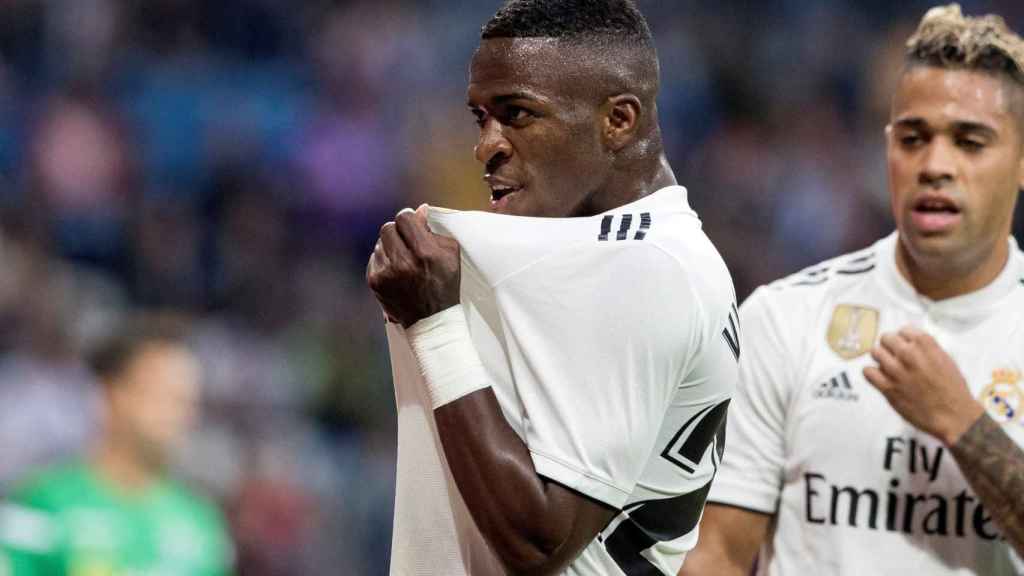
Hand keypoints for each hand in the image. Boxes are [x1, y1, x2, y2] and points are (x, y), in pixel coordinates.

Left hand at [366, 205, 460, 327]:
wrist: (431, 319)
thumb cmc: (444, 284)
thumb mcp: (449, 254)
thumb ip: (433, 230)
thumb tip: (419, 210)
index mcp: (425, 252)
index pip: (404, 218)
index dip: (408, 218)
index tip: (412, 223)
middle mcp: (403, 262)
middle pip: (388, 228)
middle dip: (398, 232)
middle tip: (406, 241)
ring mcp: (386, 273)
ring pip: (379, 243)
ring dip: (390, 247)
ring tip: (403, 260)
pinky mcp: (375, 282)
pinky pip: (374, 258)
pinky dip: (383, 261)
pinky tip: (395, 271)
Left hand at [863, 327, 983, 445]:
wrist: (953, 416)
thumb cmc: (952, 390)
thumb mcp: (945, 360)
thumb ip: (926, 349)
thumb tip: (911, 343)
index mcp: (925, 345)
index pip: (903, 330)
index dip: (903, 339)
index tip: (904, 345)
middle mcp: (909, 354)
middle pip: (886, 338)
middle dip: (890, 346)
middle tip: (894, 356)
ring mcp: (896, 370)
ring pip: (874, 353)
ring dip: (880, 359)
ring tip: (888, 367)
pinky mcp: (887, 387)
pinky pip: (867, 372)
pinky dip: (872, 374)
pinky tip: (880, 378)